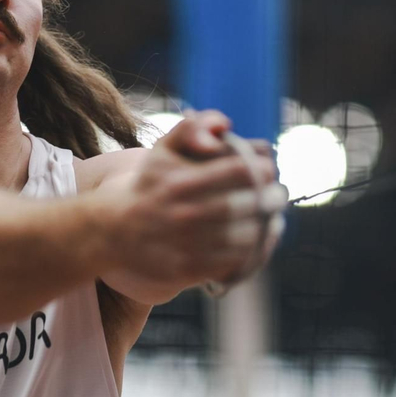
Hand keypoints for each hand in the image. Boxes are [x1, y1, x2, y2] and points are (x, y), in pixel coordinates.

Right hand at [99, 110, 285, 287]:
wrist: (116, 231)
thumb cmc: (150, 184)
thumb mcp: (163, 149)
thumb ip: (193, 127)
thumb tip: (226, 126)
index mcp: (181, 182)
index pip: (239, 170)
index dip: (261, 168)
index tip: (268, 168)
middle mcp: (184, 215)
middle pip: (247, 204)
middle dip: (270, 198)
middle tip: (279, 195)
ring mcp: (186, 245)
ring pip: (245, 236)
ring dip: (265, 227)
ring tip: (273, 218)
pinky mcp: (188, 270)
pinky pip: (233, 262)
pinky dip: (251, 252)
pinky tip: (257, 240)